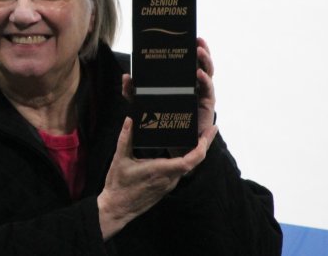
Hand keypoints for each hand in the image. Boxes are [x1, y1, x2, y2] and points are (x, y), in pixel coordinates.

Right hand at [97, 117, 217, 239]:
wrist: (118, 208)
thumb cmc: (119, 185)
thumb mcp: (120, 159)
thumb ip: (125, 137)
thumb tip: (129, 120)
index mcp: (160, 170)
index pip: (190, 161)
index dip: (202, 147)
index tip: (208, 133)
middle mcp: (169, 179)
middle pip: (194, 161)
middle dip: (204, 145)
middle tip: (209, 129)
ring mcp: (169, 184)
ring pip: (188, 167)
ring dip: (195, 152)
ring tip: (197, 136)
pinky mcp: (166, 187)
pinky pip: (180, 171)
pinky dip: (186, 160)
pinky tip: (182, 151)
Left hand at [122, 37, 216, 136]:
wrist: (173, 141)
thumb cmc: (162, 119)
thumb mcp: (144, 103)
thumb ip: (133, 92)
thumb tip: (126, 77)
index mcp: (184, 81)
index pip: (189, 61)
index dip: (190, 48)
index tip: (188, 35)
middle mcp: (196, 84)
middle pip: (202, 63)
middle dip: (202, 49)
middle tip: (197, 38)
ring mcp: (202, 93)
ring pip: (208, 73)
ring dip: (205, 60)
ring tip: (198, 50)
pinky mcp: (207, 104)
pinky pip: (208, 90)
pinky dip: (204, 80)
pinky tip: (199, 73)